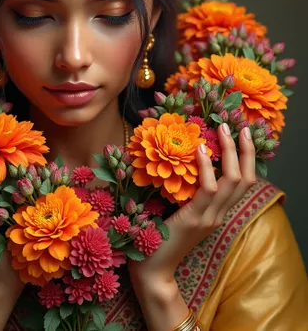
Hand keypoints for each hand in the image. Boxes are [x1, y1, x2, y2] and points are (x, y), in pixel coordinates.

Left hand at [129, 123, 255, 294]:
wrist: (153, 270)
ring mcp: (209, 217)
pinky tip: (200, 149)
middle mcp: (219, 214)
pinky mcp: (194, 219)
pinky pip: (208, 189)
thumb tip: (179, 164)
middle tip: (242, 127)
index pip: (241, 183)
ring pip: (233, 181)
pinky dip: (207, 166)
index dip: (246, 159)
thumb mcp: (178, 213)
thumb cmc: (159, 238)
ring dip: (231, 152)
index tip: (242, 136)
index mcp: (217, 212)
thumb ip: (185, 194)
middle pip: (245, 179)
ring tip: (224, 129)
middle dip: (246, 151)